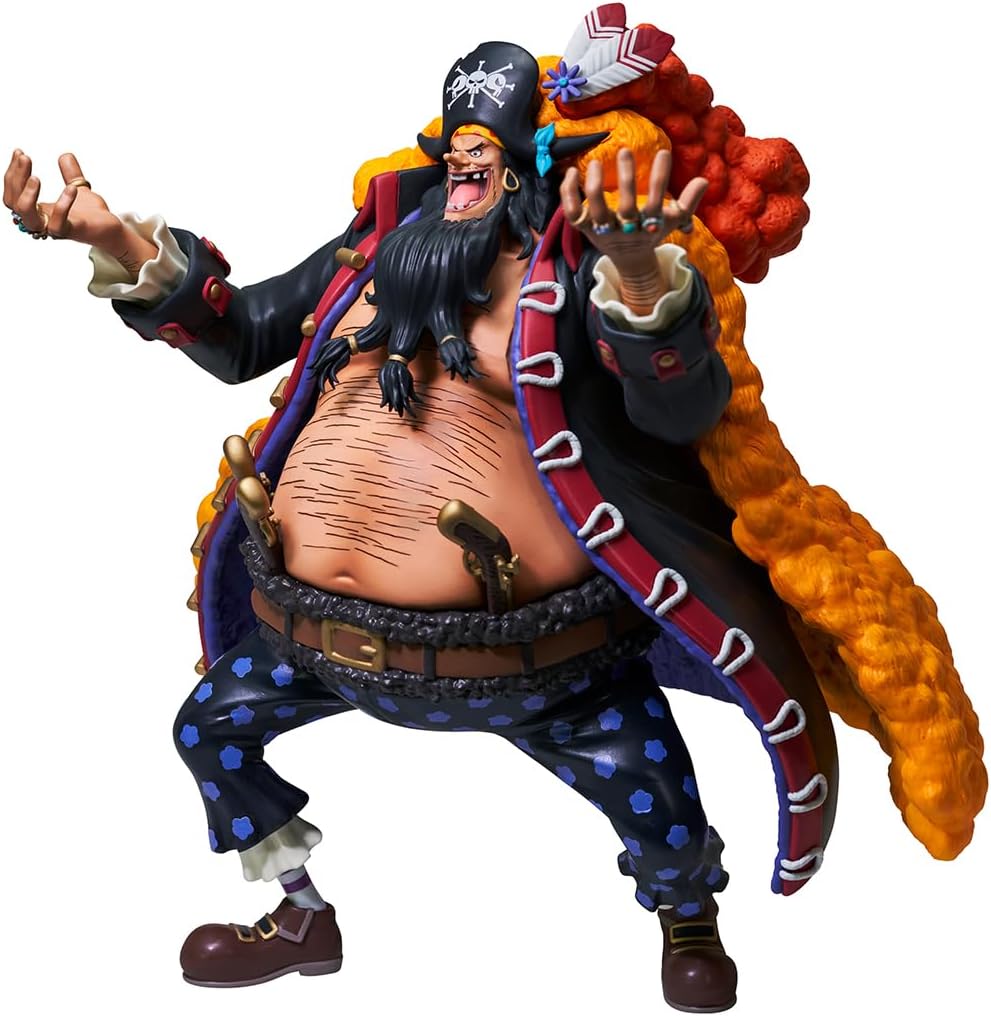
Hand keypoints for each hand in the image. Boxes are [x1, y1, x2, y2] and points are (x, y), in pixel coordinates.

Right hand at [3, 150, 122, 246]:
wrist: (114, 230)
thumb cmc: (94, 215)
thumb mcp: (79, 188)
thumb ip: (70, 174)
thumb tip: (65, 155)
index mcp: (39, 210)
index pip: (13, 193)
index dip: (13, 173)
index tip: (20, 152)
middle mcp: (43, 220)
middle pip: (14, 203)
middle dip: (15, 179)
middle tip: (25, 157)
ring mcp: (56, 228)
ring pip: (28, 217)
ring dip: (27, 195)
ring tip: (36, 177)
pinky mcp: (73, 233)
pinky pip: (59, 224)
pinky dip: (62, 205)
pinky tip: (71, 189)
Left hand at [560, 148, 707, 314]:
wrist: (629, 259)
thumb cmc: (651, 231)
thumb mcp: (672, 220)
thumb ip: (688, 202)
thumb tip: (704, 181)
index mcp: (647, 227)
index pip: (655, 203)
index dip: (660, 179)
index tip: (664, 152)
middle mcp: (624, 230)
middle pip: (625, 208)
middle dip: (626, 180)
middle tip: (626, 150)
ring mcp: (602, 230)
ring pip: (595, 211)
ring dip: (594, 187)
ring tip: (596, 162)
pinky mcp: (584, 229)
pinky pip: (572, 213)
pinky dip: (569, 194)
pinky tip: (571, 173)